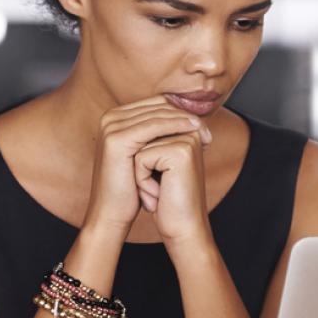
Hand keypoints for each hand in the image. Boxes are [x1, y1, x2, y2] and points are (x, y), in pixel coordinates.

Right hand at [82, 95, 209, 235]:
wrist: (111, 213)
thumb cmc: (131, 190)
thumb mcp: (144, 157)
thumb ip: (158, 137)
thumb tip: (188, 122)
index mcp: (116, 118)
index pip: (156, 104)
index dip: (181, 113)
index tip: (202, 127)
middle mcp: (111, 117)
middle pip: (157, 106)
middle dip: (185, 116)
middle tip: (207, 131)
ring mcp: (111, 126)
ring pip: (158, 114)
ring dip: (184, 120)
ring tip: (204, 132)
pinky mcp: (116, 138)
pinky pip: (154, 126)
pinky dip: (176, 126)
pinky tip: (192, 132)